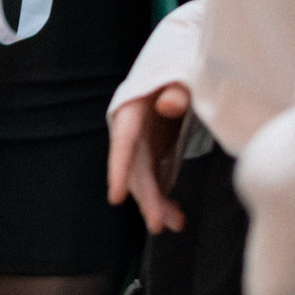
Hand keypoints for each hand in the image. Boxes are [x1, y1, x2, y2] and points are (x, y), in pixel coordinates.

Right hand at [107, 82, 191, 231]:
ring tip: (176, 225)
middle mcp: (130, 131)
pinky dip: (163, 198)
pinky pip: (154, 180)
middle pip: (134, 169)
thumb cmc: (176, 72)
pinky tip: (176, 217)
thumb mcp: (179, 75)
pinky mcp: (152, 152)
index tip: (116, 197)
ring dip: (156, 203)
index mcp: (130, 111)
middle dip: (145, 198)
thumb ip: (176, 89)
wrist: (175, 69)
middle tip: (157, 224)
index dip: (119, 170)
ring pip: (144, 180)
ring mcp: (141, 144)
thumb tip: (170, 105)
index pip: (123, 143)